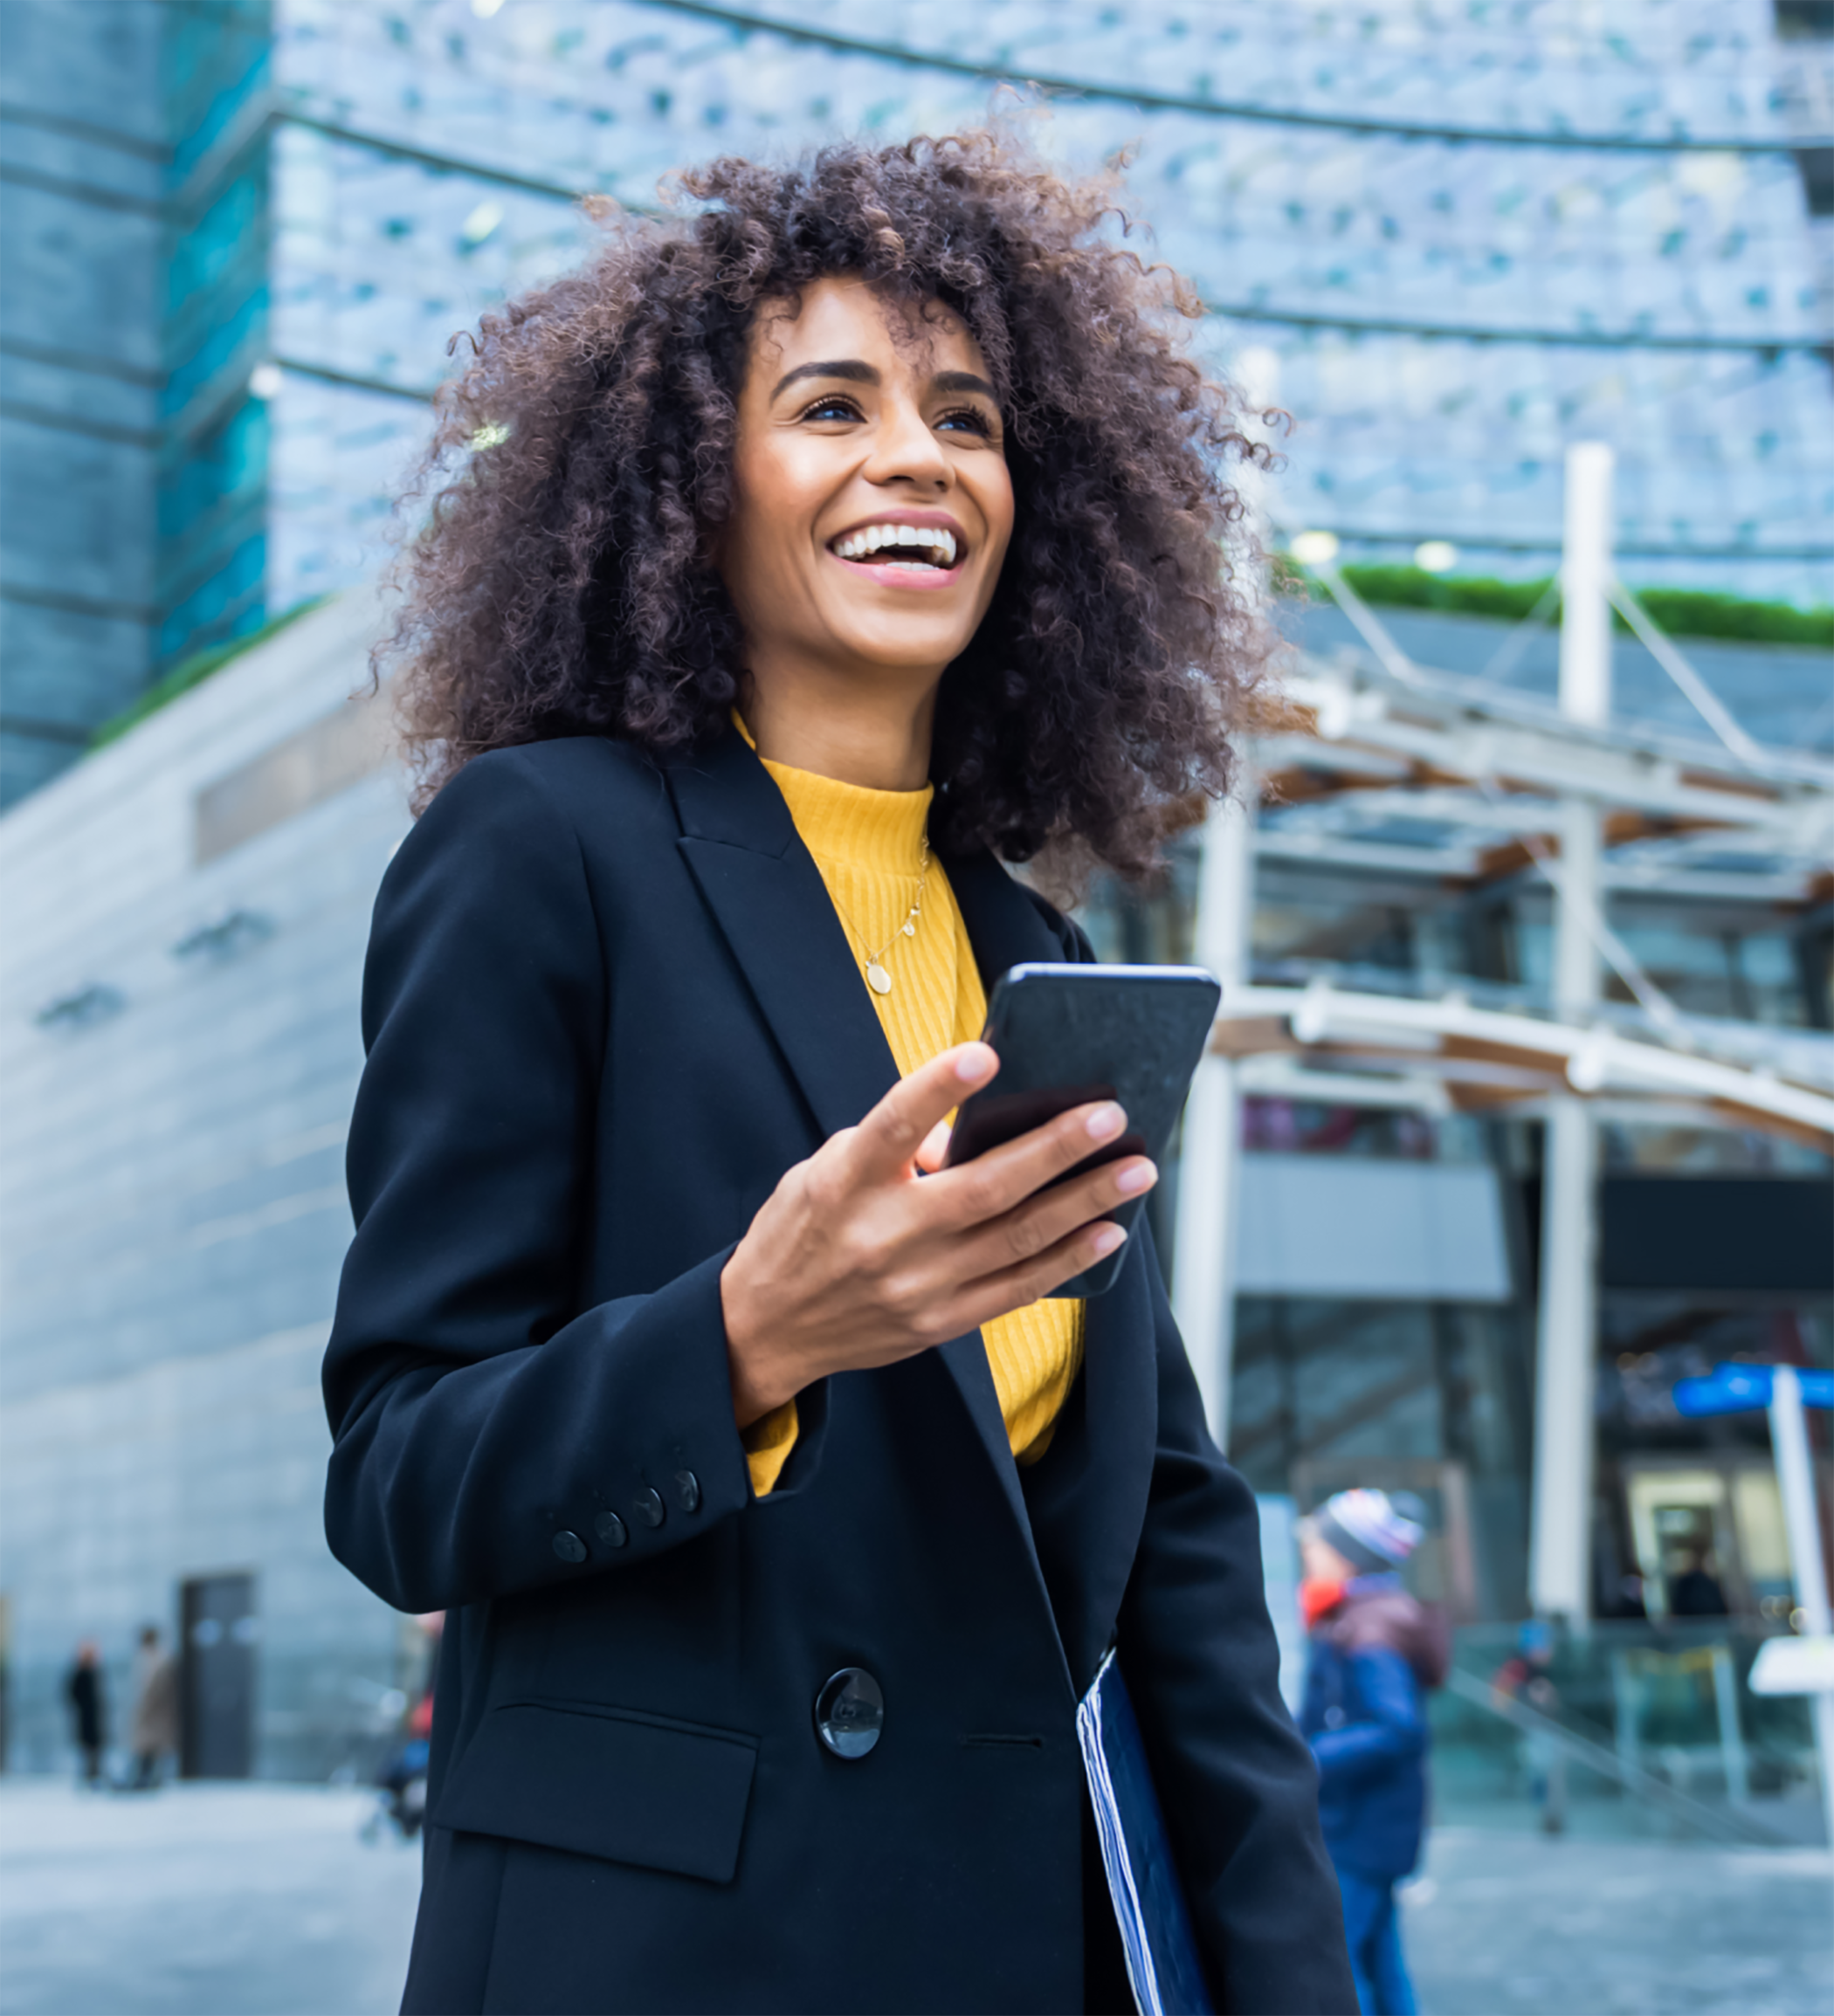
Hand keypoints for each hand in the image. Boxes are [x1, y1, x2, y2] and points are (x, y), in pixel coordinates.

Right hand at [719, 1042, 1156, 1426]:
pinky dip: (1069, 1260)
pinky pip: (1018, 1288)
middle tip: (1111, 1115)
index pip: (893, 1127)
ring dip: (1084, 1202)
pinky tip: (1109, 1232)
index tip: (986, 1054)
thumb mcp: (823, 1172)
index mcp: (843, 1184)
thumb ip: (896, 1148)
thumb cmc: (803, 1231)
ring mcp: (915, 1285)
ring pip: (1017, 1239)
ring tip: (1135, 1171)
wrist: (767, 1329)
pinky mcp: (938, 1322)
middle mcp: (882, 1236)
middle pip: (984, 1188)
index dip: (938, 1088)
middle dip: (1055, 1149)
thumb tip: (978, 1131)